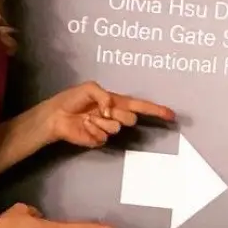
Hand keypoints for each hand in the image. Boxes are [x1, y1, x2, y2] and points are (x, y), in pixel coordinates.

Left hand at [47, 81, 175, 148]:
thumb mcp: (90, 88)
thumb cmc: (72, 99)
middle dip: (118, 115)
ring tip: (88, 118)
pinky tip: (84, 126)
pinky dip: (92, 129)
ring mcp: (108, 129)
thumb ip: (104, 96)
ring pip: (117, 128)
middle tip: (102, 111)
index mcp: (117, 102)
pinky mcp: (99, 140)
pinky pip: (103, 136)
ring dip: (101, 121)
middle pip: (131, 119)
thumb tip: (110, 110)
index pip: (141, 106)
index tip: (171, 115)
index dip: (156, 111)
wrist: (57, 116)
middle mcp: (115, 115)